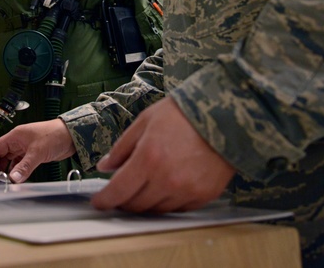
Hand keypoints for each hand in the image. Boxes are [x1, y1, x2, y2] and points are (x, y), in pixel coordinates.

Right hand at [0, 119, 75, 182]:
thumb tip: (13, 179)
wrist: (72, 135)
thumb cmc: (55, 134)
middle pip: (1, 155)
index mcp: (15, 136)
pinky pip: (20, 163)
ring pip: (10, 160)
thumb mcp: (37, 152)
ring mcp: (26, 148)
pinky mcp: (34, 154)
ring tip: (2, 182)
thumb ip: (24, 166)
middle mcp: (18, 141)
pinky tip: (16, 178)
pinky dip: (17, 171)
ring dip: (6, 170)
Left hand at [91, 97, 235, 213]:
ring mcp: (186, 190)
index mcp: (148, 158)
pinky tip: (166, 187)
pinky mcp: (203, 195)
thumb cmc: (184, 113)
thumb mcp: (145, 121)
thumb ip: (122, 147)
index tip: (99, 202)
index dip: (104, 200)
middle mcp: (166, 179)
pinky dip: (168, 202)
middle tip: (120, 194)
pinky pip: (178, 208)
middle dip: (123, 201)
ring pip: (156, 210)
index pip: (118, 191)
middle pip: (136, 205)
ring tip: (144, 188)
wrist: (224, 115)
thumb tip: (105, 166)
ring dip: (145, 202)